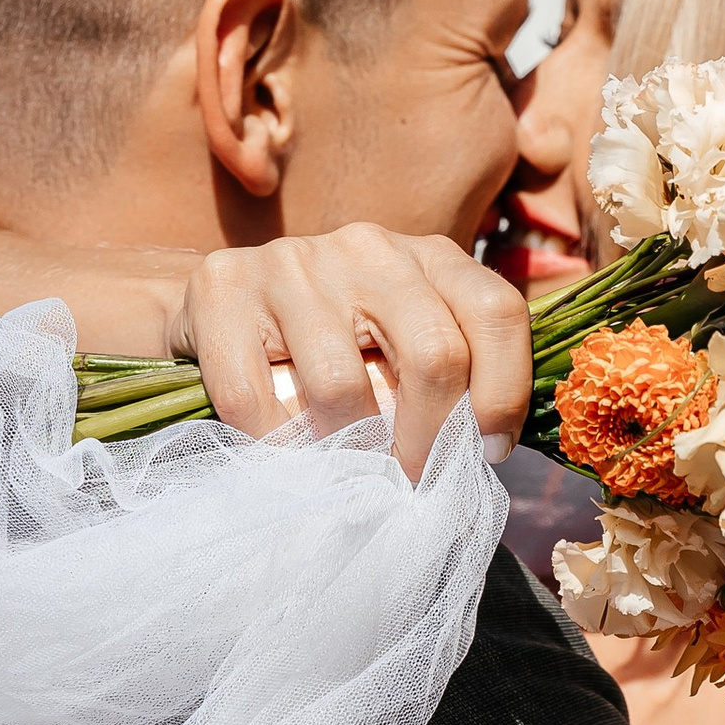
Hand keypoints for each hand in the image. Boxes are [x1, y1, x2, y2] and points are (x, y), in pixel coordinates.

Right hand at [170, 227, 532, 484]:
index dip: (504, 392)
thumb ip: (445, 373)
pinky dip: (272, 445)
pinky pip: (255, 399)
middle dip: (431, 439)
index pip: (496, 311)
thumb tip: (483, 450)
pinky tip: (280, 451)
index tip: (487, 451)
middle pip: (435, 353)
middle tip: (412, 477)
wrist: (219, 306)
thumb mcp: (400, 340)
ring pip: (342, 386)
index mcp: (427, 254)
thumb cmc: (332, 342)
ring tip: (344, 467)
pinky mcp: (223, 287)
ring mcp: (292, 262)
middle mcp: (367, 247)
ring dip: (348, 450)